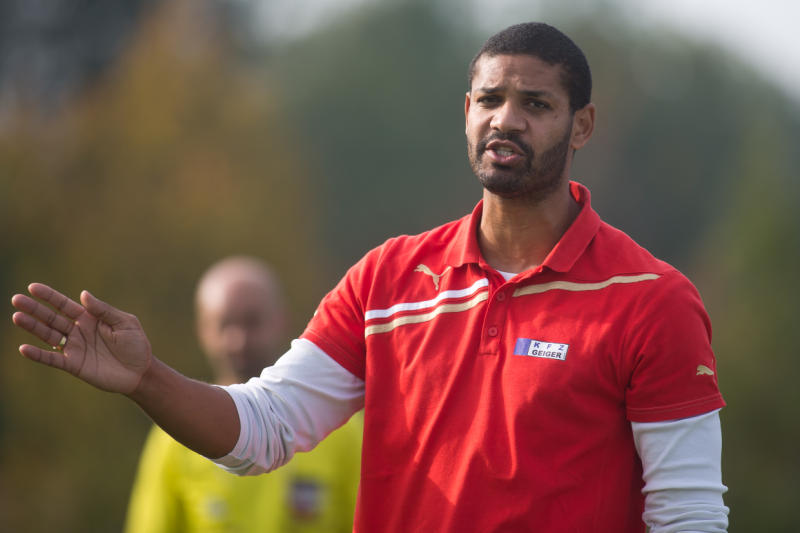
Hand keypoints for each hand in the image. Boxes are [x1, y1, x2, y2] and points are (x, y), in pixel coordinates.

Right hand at [11, 283, 152, 394]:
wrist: (141, 372)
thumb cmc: (136, 345)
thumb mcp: (125, 323)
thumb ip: (104, 310)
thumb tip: (83, 294)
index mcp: (90, 317)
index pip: (65, 305)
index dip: (49, 296)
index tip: (32, 287)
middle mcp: (78, 331)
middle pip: (52, 318)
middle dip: (34, 309)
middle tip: (16, 299)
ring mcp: (75, 348)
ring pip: (49, 335)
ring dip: (33, 327)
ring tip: (16, 317)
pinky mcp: (74, 365)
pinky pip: (52, 359)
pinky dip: (38, 355)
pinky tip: (23, 349)